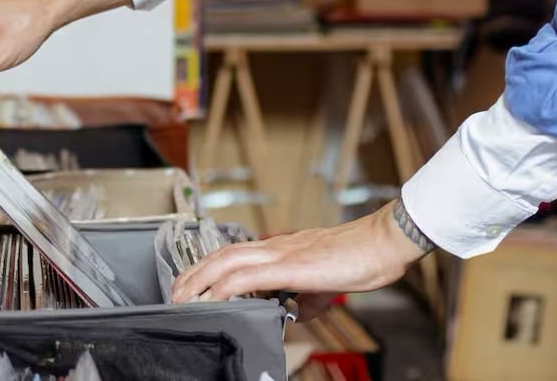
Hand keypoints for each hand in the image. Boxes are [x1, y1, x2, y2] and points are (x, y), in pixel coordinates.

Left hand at [171, 203, 428, 303]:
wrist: (381, 245)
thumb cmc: (360, 258)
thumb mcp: (327, 286)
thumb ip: (307, 298)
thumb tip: (296, 313)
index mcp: (283, 249)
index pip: (236, 253)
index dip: (211, 266)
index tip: (194, 283)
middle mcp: (277, 246)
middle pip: (223, 254)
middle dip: (194, 273)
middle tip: (175, 292)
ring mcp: (282, 254)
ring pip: (228, 261)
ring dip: (201, 279)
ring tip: (183, 296)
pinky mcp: (290, 267)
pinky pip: (248, 276)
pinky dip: (225, 287)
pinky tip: (213, 298)